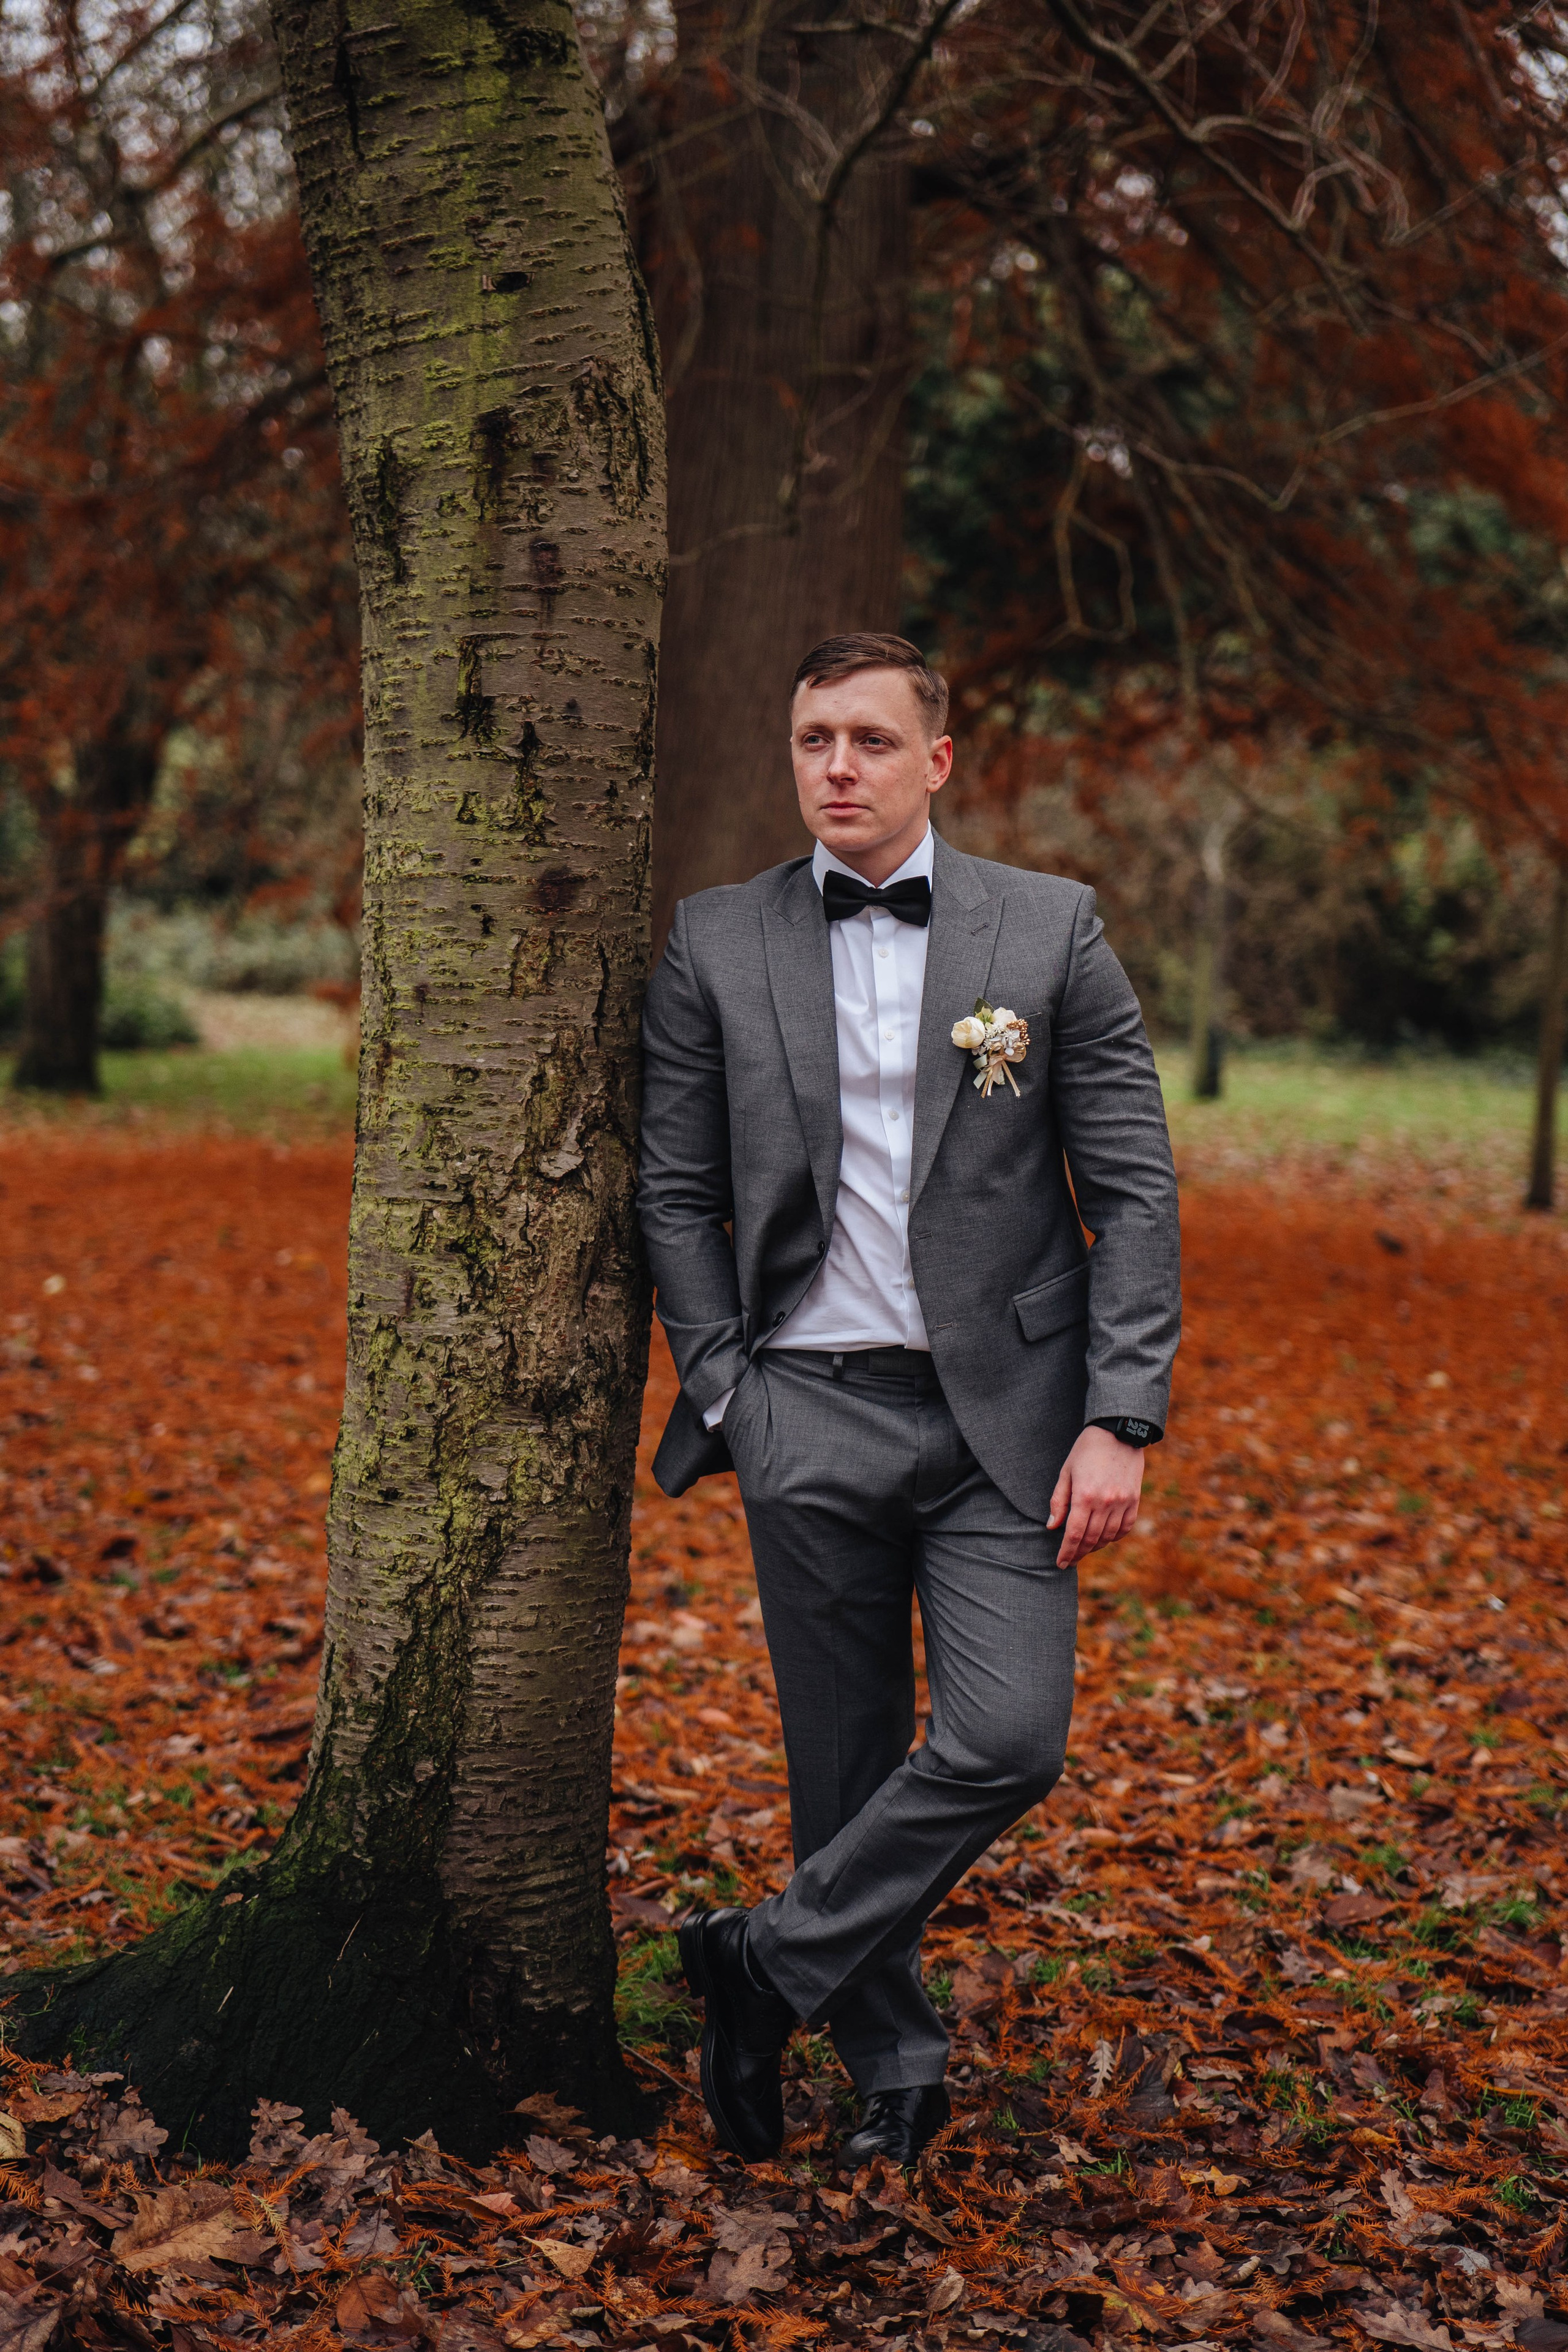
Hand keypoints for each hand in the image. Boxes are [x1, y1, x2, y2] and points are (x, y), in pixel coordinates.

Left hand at [1047, 1426, 1143, 1566]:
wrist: (1118, 1433)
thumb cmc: (1086, 1450)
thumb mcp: (1066, 1472)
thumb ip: (1059, 1501)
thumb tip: (1052, 1527)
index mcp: (1084, 1496)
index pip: (1074, 1534)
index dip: (1066, 1552)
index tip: (1060, 1563)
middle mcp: (1105, 1503)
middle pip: (1090, 1539)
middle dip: (1078, 1554)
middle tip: (1070, 1561)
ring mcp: (1122, 1502)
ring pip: (1108, 1536)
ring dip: (1094, 1547)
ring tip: (1084, 1550)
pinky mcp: (1134, 1500)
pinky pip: (1125, 1527)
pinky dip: (1114, 1537)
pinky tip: (1104, 1538)